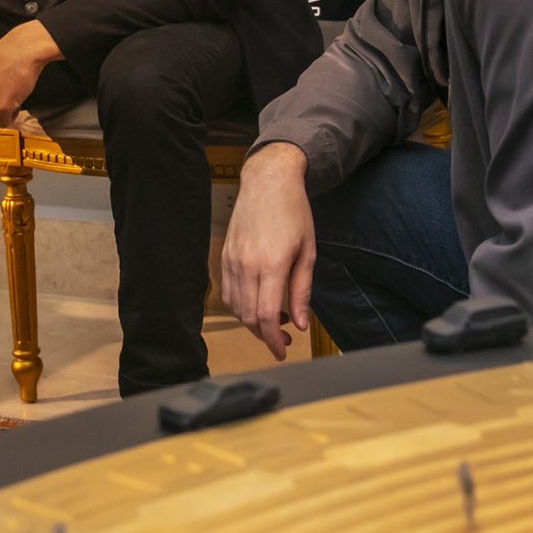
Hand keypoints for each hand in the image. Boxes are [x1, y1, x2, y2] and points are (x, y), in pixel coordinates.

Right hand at [221, 144, 315, 360]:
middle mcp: (246, 265)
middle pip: (247, 315)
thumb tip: (301, 324)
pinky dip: (239, 305)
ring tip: (273, 321)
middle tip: (283, 340)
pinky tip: (256, 302)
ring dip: (251, 321)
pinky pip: (227, 291)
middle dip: (264, 335)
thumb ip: (301, 290)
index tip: (282, 351)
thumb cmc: (294, 213)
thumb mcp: (307, 252)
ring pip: (235, 306)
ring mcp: (231, 260)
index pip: (265, 315)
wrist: (268, 181)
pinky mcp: (224, 255)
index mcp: (270, 264)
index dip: (273, 340)